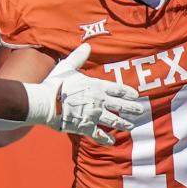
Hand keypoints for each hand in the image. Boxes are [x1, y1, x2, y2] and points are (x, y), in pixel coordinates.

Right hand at [27, 44, 141, 145]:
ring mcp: (94, 115)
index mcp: (96, 86)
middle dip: (131, 108)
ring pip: (113, 120)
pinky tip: (112, 142)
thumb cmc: (55, 84)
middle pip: (120, 105)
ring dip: (123, 123)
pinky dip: (106, 139)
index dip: (127, 92)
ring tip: (130, 126)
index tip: (136, 95)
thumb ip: (78, 57)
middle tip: (140, 110)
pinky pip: (99, 135)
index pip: (117, 88)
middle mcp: (99, 101)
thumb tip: (87, 45)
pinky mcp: (85, 127)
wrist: (46, 102)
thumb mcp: (67, 67)